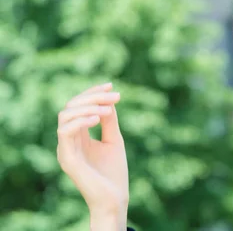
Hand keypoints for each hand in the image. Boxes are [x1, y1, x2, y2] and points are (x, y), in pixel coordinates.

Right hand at [57, 82, 128, 215]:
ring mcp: (65, 149)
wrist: (114, 198)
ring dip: (88, 107)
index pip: (78, 106)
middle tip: (116, 96)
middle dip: (93, 96)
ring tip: (108, 110)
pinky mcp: (67, 159)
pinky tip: (98, 119)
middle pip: (71, 106)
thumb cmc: (114, 171)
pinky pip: (65, 133)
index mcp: (79, 135)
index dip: (93, 92)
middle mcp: (68, 140)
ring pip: (65, 115)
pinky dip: (81, 121)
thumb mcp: (113, 139)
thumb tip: (108, 99)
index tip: (111, 85)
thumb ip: (109, 120)